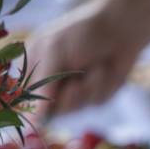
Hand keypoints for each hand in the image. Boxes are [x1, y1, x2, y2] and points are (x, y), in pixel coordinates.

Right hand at [29, 0, 149, 117]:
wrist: (122, 29)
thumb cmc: (84, 32)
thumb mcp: (55, 50)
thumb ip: (44, 82)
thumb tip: (36, 119)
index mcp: (35, 66)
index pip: (27, 97)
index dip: (38, 104)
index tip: (51, 101)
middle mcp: (53, 81)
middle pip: (52, 110)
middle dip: (68, 97)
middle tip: (77, 83)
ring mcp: (75, 89)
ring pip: (76, 107)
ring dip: (89, 88)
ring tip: (98, 67)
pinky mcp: (97, 94)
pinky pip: (97, 102)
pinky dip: (104, 86)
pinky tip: (108, 69)